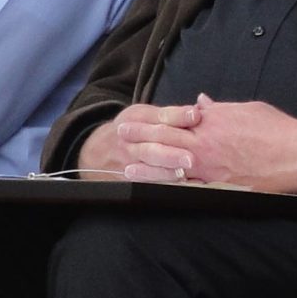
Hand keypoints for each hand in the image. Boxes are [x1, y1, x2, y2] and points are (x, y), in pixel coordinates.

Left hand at [76, 101, 296, 192]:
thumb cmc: (278, 129)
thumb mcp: (247, 109)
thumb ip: (219, 108)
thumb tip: (200, 103)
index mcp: (212, 121)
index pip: (173, 118)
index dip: (150, 119)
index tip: (133, 119)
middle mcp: (206, 144)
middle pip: (165, 140)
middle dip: (140, 138)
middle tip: (120, 137)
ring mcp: (211, 168)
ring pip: (171, 168)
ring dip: (147, 168)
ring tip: (127, 168)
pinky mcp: (221, 188)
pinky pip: (191, 190)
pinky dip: (172, 190)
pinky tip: (158, 193)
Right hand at [77, 104, 204, 180]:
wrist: (98, 151)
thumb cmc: (132, 129)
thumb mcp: (144, 115)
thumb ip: (171, 114)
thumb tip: (198, 111)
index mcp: (136, 119)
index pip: (159, 118)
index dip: (178, 117)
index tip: (196, 116)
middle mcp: (131, 141)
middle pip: (151, 147)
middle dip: (171, 153)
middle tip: (190, 158)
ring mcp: (128, 163)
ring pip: (147, 169)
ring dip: (166, 173)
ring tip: (183, 174)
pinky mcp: (129, 179)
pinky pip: (146, 184)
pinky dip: (163, 185)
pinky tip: (180, 186)